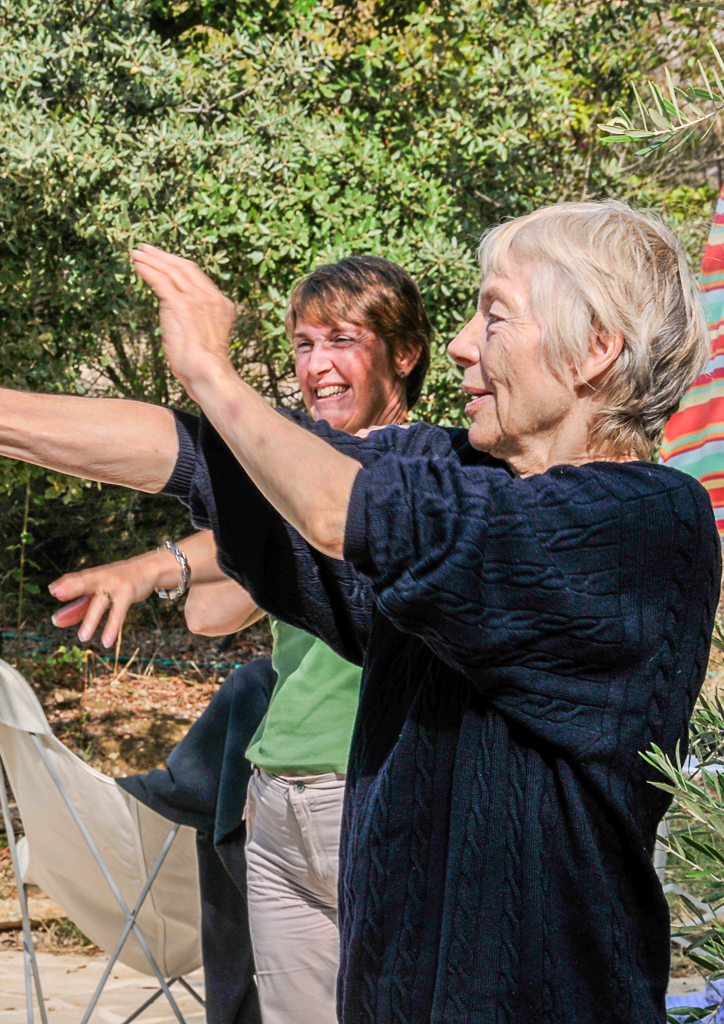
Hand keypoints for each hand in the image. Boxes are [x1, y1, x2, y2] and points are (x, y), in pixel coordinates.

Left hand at [49, 552, 170, 648]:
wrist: (148, 569)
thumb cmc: (118, 582)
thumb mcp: (99, 591)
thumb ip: (80, 605)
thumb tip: (57, 620)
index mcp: (93, 576)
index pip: (76, 578)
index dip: (64, 583)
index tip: (52, 590)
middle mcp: (102, 578)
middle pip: (85, 583)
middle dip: (72, 588)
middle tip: (58, 595)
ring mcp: (115, 586)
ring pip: (100, 603)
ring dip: (91, 620)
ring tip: (82, 638)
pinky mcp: (127, 594)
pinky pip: (118, 613)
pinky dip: (112, 628)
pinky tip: (106, 642)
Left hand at [131, 244, 236, 394]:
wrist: (207, 372)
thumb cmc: (204, 366)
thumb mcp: (205, 338)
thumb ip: (196, 322)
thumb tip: (178, 320)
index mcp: (222, 304)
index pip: (198, 277)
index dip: (178, 266)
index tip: (164, 261)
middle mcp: (211, 297)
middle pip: (185, 267)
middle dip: (163, 256)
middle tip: (146, 248)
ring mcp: (197, 298)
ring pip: (171, 271)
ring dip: (152, 260)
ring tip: (136, 253)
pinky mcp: (181, 304)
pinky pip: (161, 280)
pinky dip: (147, 271)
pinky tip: (137, 266)